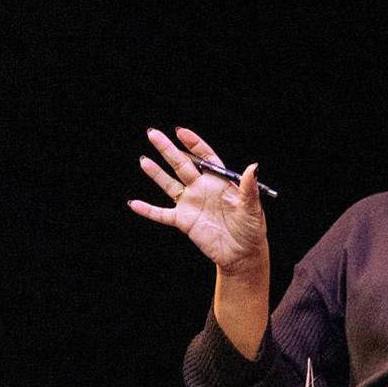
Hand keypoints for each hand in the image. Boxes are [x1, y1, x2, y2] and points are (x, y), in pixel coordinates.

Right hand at [128, 127, 267, 274]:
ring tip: (144, 160)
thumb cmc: (252, 230)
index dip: (194, 144)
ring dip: (156, 173)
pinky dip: (148, 210)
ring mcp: (191, 204)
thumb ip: (249, 188)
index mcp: (220, 182)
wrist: (242, 254)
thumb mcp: (252, 208)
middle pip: (182, 165)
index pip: (205, 158)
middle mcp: (203, 189)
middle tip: (153, 134)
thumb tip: (253, 167)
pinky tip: (134, 204)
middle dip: (168, 149)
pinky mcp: (183, 221)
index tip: (181, 132)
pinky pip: (162, 214)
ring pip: (169, 184)